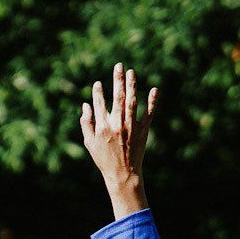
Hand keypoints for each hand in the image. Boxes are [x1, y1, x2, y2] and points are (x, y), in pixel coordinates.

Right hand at [79, 64, 155, 217]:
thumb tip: (85, 105)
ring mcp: (131, 126)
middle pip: (117, 97)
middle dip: (118, 80)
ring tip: (131, 72)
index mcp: (102, 127)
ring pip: (132, 101)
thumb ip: (86, 123)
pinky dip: (152, 101)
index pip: (100, 104)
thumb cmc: (103, 159)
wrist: (122, 173)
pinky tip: (154, 89)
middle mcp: (117, 124)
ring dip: (132, 85)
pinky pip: (148, 113)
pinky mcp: (143, 130)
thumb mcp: (89, 143)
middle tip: (119, 66)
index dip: (98, 92)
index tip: (98, 83)